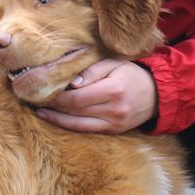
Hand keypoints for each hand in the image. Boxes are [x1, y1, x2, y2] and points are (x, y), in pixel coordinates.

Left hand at [36, 59, 157, 133]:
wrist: (157, 94)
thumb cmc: (132, 74)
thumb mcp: (114, 63)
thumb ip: (91, 72)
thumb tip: (71, 84)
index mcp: (113, 90)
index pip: (77, 97)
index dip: (58, 97)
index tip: (43, 90)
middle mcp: (114, 110)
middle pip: (75, 112)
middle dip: (54, 107)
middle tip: (36, 100)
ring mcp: (114, 123)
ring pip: (79, 125)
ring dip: (57, 120)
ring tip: (41, 113)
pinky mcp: (114, 131)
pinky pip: (88, 130)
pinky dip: (70, 126)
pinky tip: (57, 120)